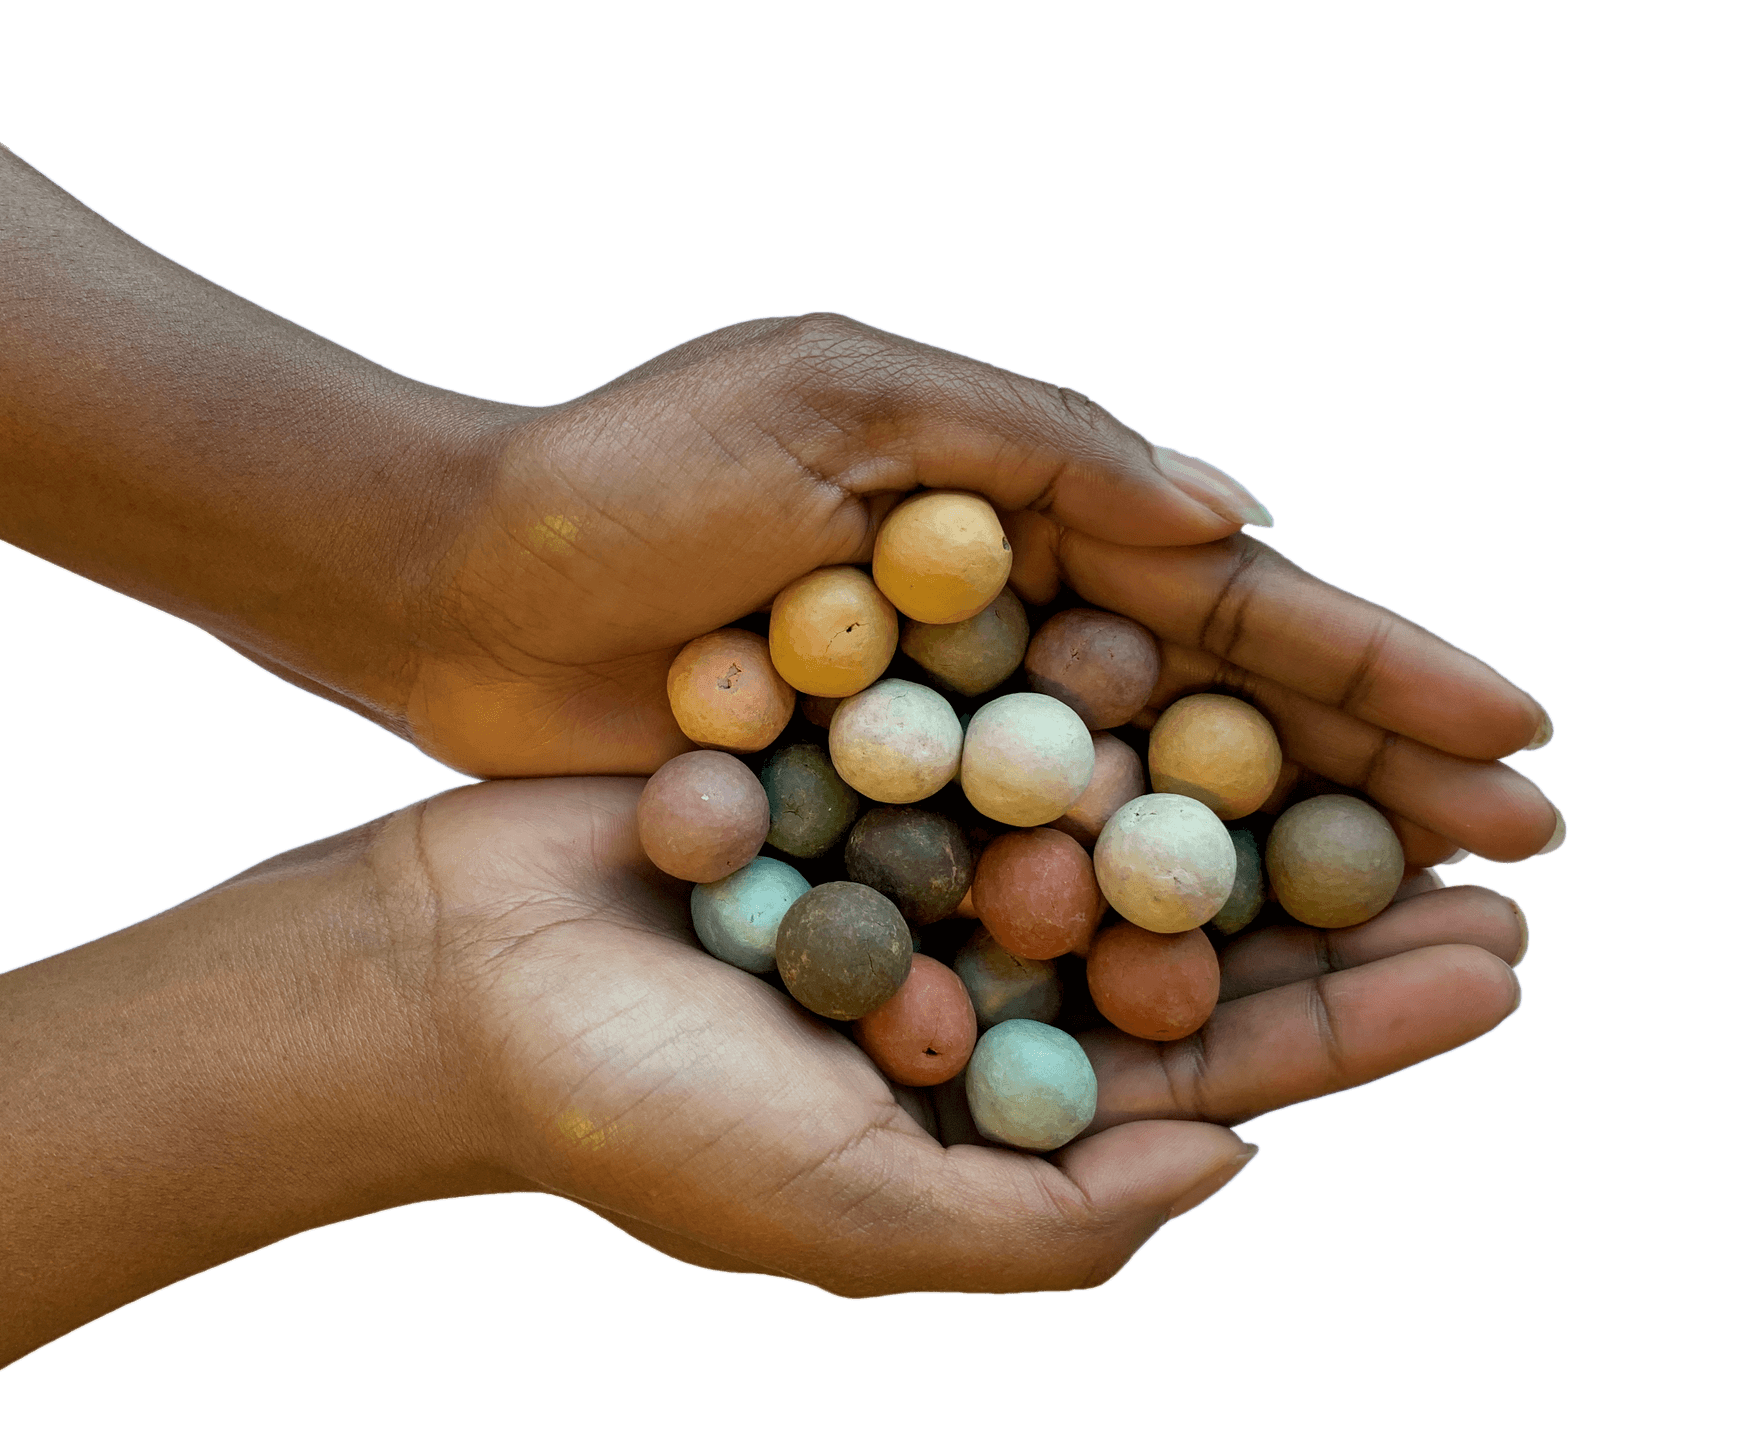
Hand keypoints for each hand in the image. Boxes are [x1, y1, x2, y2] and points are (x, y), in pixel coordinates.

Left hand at [0, 46, 1557, 866]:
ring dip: (1271, 882)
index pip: (1236, 609)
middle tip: (1522, 864)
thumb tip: (1237, 515)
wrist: (454, 585)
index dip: (1377, 672)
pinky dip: (1105, 934)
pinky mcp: (871, 830)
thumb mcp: (839, 395)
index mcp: (1027, 528)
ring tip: (1412, 948)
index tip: (1516, 737)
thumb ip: (1040, 442)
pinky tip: (1206, 997)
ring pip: (1140, 825)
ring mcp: (947, 752)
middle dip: (1370, 788)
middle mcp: (1011, 647)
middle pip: (1221, 729)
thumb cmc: (630, 475)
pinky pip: (1016, 891)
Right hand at [390, 777, 1526, 1292]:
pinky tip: (1193, 645)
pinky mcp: (857, 778)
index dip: (1358, 1030)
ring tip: (1374, 731)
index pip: (1213, 1077)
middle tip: (1489, 842)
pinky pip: (1001, 731)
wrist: (454, 979)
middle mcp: (972, 996)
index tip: (1493, 967)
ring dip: (1238, 781)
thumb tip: (1239, 1169)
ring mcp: (918, 878)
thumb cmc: (641, 1118)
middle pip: (1190, 939)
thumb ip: (1050, 1224)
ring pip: (1112, 821)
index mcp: (991, 1121)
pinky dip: (1094, 697)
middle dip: (1333, 897)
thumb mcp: (855, 1214)